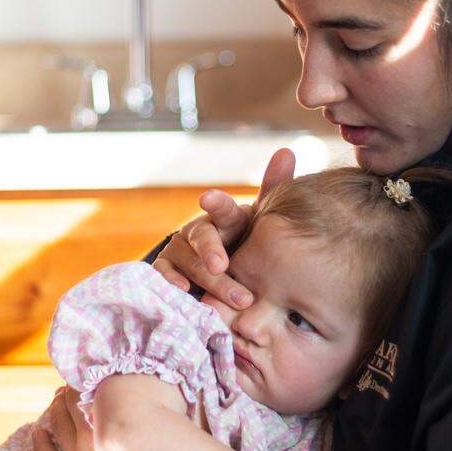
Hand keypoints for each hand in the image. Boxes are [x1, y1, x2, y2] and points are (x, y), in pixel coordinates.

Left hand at [32, 387, 129, 450]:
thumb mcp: (143, 439)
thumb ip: (130, 419)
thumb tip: (126, 401)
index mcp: (109, 426)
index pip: (90, 394)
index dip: (84, 384)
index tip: (85, 378)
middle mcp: (89, 437)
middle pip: (70, 405)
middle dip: (66, 394)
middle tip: (66, 387)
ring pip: (57, 424)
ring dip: (54, 410)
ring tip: (55, 402)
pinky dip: (40, 441)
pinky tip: (37, 432)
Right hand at [153, 147, 294, 307]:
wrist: (223, 269)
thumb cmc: (246, 240)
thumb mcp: (261, 218)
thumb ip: (274, 187)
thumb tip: (286, 151)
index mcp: (225, 217)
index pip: (222, 208)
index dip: (216, 203)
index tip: (208, 199)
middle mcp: (199, 229)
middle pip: (203, 237)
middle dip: (211, 252)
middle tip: (221, 267)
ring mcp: (180, 248)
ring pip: (189, 261)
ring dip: (209, 281)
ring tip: (232, 299)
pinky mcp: (167, 267)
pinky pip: (165, 274)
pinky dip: (172, 281)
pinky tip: (183, 291)